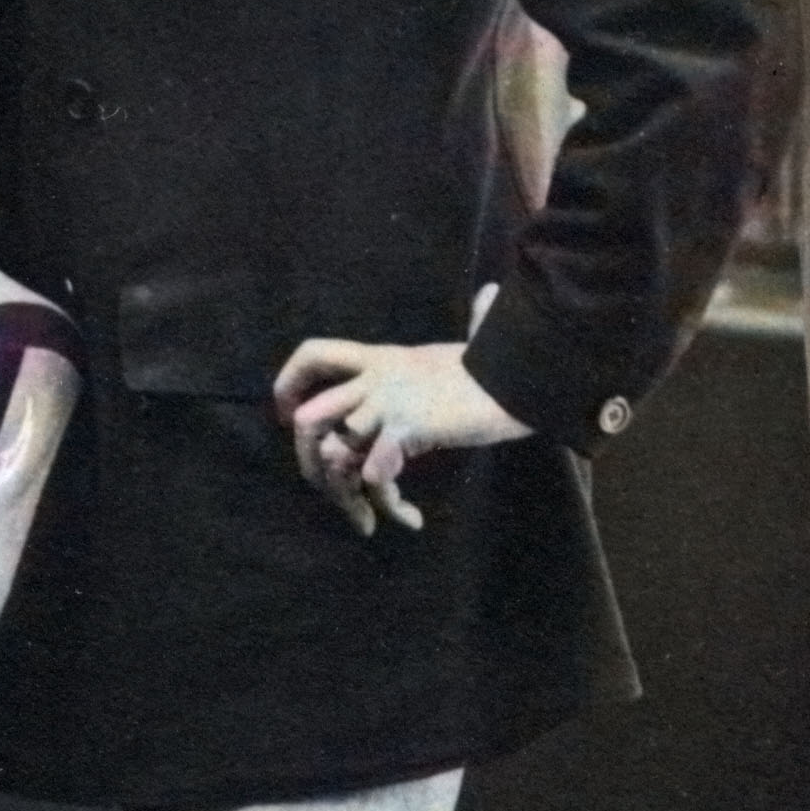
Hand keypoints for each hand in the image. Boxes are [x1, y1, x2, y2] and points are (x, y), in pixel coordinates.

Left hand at [269, 335, 526, 535]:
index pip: (313, 354)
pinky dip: (388, 506)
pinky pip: (374, 475)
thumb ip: (472, 322)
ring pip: (334, 454)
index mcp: (379, 358)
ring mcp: (388, 404)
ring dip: (345, 497)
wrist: (523, 377)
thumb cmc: (500, 365)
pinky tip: (410, 518)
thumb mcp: (467, 344)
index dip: (288, 384)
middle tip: (331, 491)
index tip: (286, 415)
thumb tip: (491, 292)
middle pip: (308, 419)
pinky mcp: (408, 429)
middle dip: (309, 463)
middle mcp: (374, 380)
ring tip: (368, 518)